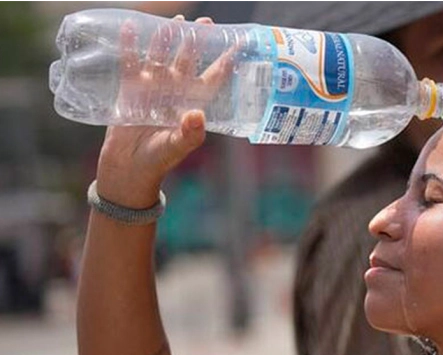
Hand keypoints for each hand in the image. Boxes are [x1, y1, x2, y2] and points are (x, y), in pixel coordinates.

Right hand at [96, 15, 234, 207]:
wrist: (129, 168)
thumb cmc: (158, 160)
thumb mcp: (177, 147)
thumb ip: (190, 133)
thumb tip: (198, 115)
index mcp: (192, 103)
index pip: (213, 78)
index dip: (224, 63)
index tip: (237, 45)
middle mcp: (175, 91)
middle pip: (188, 60)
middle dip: (196, 41)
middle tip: (205, 22)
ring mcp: (152, 87)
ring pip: (161, 56)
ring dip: (166, 39)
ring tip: (174, 21)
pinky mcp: (130, 88)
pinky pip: (130, 62)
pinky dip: (130, 46)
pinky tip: (131, 27)